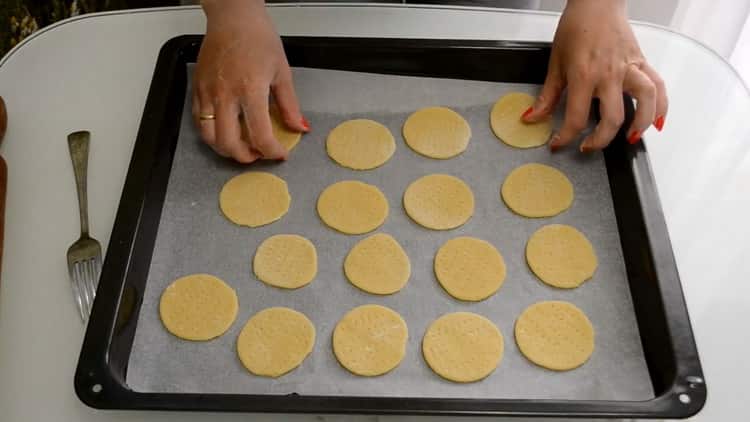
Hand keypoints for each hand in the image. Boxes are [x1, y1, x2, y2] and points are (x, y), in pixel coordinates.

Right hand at [193, 0, 308, 162]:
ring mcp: (207, 92)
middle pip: (229, 142)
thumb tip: (300, 128)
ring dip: (226, 149)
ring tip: (242, 146)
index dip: (271, 151)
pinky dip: (212, 134)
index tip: (279, 153)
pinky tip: (226, 131)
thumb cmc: (259, 39)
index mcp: (250, 89)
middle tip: (258, 154)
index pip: (259, 134)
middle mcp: (225, 94)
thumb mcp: (282, 72)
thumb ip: (290, 105)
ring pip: (209, 136)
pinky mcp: (197, 89)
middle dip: (245, 156)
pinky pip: (199, 122)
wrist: (233, 18)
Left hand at [523, 0, 667, 151]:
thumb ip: (547, 95)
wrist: (597, 3)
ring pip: (645, 101)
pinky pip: (658, 85)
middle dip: (600, 140)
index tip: (559, 144)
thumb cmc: (576, 28)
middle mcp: (609, 74)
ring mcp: (629, 68)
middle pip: (612, 118)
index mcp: (584, 75)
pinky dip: (662, 105)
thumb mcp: (555, 63)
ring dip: (640, 124)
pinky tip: (657, 121)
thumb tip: (532, 118)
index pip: (576, 117)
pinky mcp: (641, 62)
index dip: (565, 137)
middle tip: (588, 146)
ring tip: (630, 138)